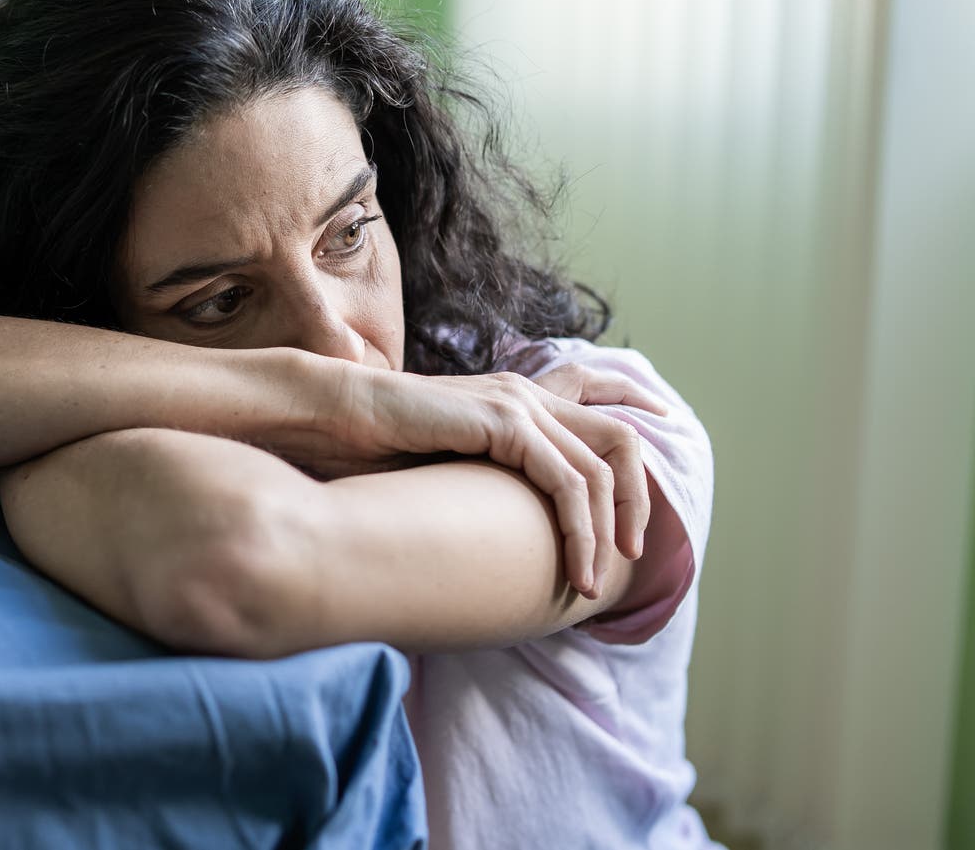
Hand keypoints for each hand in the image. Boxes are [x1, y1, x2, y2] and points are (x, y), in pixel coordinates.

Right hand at [336, 364, 661, 598]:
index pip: (601, 403)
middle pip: (620, 440)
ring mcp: (518, 405)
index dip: (636, 435)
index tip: (645, 490)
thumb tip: (499, 537)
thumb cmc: (370, 451)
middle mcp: (526, 395)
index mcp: (515, 399)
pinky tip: (573, 567)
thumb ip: (484, 485)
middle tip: (631, 554)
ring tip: (593, 579)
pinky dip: (580, 530)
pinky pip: (568, 482)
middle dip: (637, 500)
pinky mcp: (504, 423)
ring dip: (607, 529)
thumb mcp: (445, 470)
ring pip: (602, 468)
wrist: (329, 418)